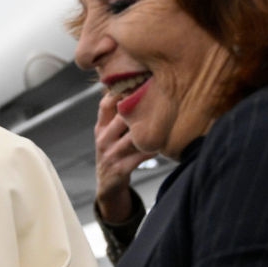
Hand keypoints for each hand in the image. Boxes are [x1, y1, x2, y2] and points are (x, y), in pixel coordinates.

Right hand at [94, 92, 154, 222]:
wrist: (107, 185)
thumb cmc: (114, 153)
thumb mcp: (109, 134)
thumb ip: (117, 115)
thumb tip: (137, 89)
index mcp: (100, 127)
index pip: (105, 104)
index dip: (121, 92)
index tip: (140, 82)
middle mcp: (103, 139)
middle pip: (121, 117)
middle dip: (141, 108)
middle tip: (162, 97)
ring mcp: (110, 155)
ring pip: (132, 137)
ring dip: (150, 129)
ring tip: (167, 119)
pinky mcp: (120, 169)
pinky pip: (140, 155)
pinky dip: (153, 148)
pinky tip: (164, 142)